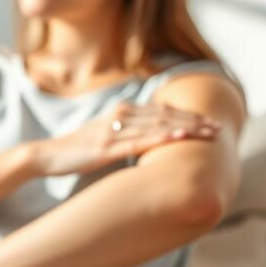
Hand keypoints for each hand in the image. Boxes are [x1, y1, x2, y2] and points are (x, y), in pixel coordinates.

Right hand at [29, 102, 219, 176]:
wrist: (46, 155)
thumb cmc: (76, 150)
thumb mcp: (104, 139)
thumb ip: (125, 135)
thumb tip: (146, 141)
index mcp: (121, 113)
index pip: (161, 111)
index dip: (187, 115)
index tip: (209, 122)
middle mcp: (120, 116)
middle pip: (165, 115)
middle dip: (194, 121)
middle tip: (219, 128)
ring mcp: (114, 131)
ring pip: (157, 126)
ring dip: (186, 128)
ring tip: (209, 134)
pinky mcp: (107, 147)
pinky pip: (140, 141)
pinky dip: (162, 137)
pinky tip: (179, 138)